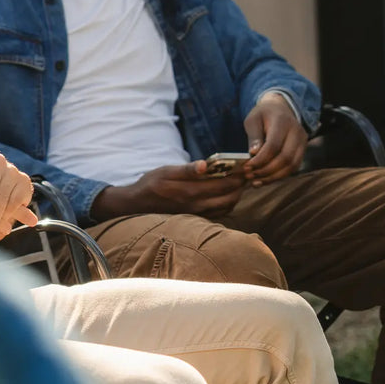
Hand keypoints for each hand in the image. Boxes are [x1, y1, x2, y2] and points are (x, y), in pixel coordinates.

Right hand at [91, 161, 246, 220]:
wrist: (137, 204)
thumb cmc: (151, 184)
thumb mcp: (165, 171)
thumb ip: (186, 169)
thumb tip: (204, 165)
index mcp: (190, 192)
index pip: (223, 184)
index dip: (238, 175)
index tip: (246, 166)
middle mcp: (196, 206)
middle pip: (229, 198)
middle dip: (241, 185)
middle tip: (247, 174)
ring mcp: (196, 214)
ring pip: (226, 207)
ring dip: (236, 195)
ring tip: (239, 183)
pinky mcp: (195, 218)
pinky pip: (218, 214)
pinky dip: (227, 204)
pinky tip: (227, 194)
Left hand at [243, 92, 307, 184]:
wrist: (280, 108)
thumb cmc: (263, 115)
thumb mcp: (253, 120)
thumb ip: (254, 136)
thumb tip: (254, 154)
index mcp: (283, 122)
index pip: (273, 146)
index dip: (260, 160)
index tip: (246, 168)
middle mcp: (296, 132)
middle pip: (285, 158)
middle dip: (266, 171)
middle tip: (249, 176)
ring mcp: (302, 142)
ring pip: (292, 166)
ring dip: (273, 177)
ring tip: (255, 181)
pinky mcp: (302, 150)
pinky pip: (293, 167)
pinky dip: (279, 176)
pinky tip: (264, 180)